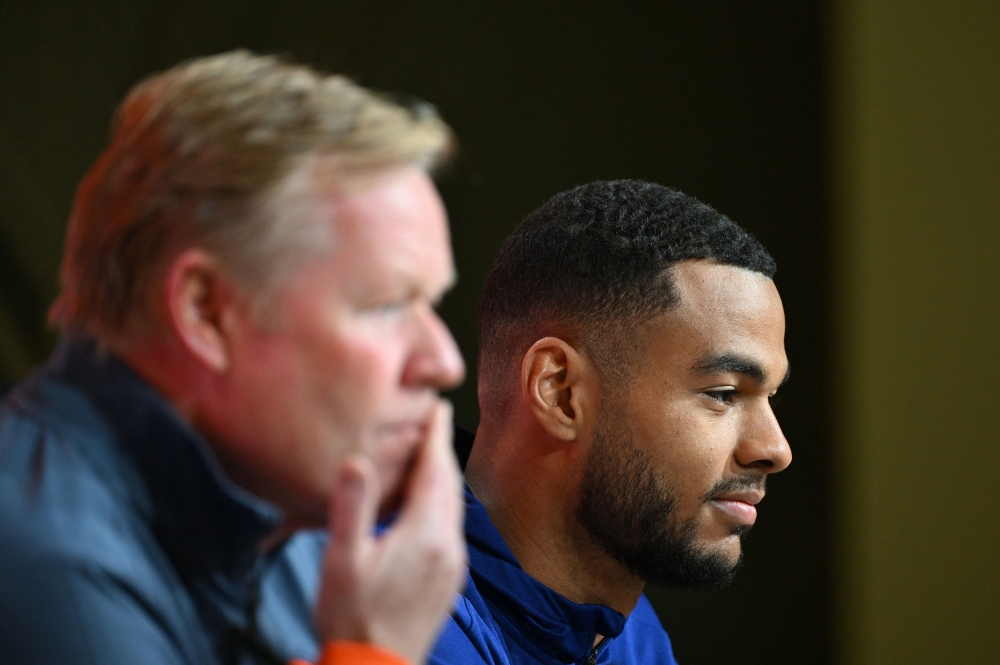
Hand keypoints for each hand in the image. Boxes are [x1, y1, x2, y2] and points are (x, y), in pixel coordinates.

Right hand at [314, 400, 466, 663]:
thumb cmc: (353, 618)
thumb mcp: (342, 561)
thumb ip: (351, 508)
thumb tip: (357, 461)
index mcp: (425, 535)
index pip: (435, 472)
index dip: (434, 436)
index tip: (435, 406)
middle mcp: (448, 546)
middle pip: (449, 485)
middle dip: (441, 450)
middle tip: (433, 419)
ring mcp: (452, 564)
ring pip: (453, 506)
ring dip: (442, 476)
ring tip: (429, 453)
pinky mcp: (449, 578)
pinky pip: (451, 525)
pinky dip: (441, 501)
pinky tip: (425, 503)